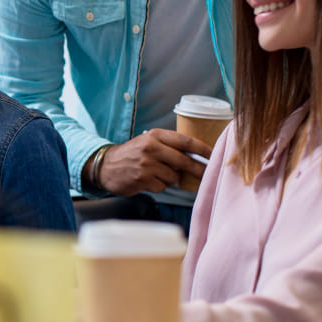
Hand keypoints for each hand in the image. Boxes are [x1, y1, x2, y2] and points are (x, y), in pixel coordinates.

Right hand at [96, 129, 210, 195]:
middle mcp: (151, 148)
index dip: (203, 149)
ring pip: (174, 176)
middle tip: (206, 174)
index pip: (186, 141)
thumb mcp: (148, 142)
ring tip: (157, 174)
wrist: (106, 165)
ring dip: (171, 179)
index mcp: (155, 135)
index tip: (215, 155)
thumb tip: (198, 157)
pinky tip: (148, 181)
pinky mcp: (142, 179)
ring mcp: (146, 164)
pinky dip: (159, 186)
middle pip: (184, 161)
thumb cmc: (132, 154)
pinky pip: (162, 186)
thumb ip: (169, 146)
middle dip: (198, 169)